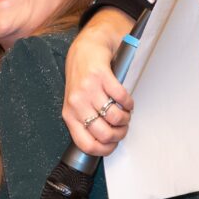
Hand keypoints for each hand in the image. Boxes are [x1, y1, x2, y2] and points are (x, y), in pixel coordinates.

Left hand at [65, 8, 134, 155]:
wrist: (86, 49)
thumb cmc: (82, 79)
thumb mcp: (77, 104)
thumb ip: (85, 121)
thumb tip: (104, 143)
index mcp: (70, 115)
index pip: (86, 144)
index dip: (105, 150)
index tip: (114, 144)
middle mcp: (77, 104)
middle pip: (104, 134)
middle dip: (120, 133)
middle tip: (123, 126)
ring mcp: (89, 90)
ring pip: (115, 117)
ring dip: (126, 118)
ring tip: (125, 112)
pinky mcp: (101, 76)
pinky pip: (122, 98)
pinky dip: (129, 102)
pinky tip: (126, 100)